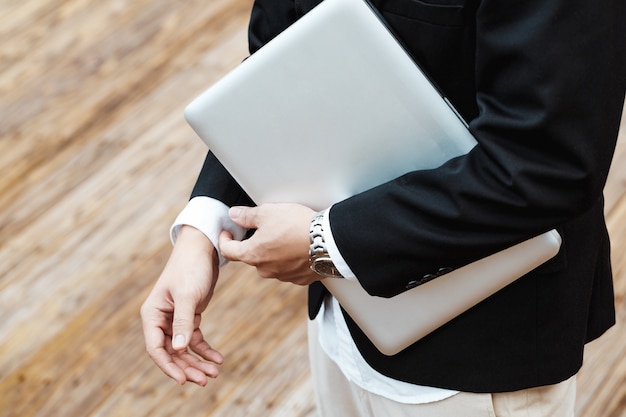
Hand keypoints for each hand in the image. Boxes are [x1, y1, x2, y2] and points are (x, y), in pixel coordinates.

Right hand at [140, 226, 223, 385]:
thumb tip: (179, 350)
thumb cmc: (191, 267)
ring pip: (183, 348)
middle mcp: (161, 319)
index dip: (168, 366)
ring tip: (214, 373)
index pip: (155, 348)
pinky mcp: (190, 316)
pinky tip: (218, 358)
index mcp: (152, 314)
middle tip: (205, 380)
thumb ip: (183, 322)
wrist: (204, 248)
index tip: (183, 380)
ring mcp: (176, 319)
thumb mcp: (188, 295)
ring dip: (197, 362)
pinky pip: (195, 338)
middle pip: (171, 352)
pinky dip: (205, 349)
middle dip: (187, 367)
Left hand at [218, 204, 320, 285]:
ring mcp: (283, 276)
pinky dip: (290, 258)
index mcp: (253, 254)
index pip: (228, 251)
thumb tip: (234, 215)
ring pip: (272, 263)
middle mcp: (265, 269)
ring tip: (287, 235)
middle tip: (265, 227)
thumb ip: (247, 216)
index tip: (227, 233)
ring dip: (274, 251)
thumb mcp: (267, 212)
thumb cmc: (297, 225)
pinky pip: (289, 268)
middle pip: (252, 256)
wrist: (328, 241)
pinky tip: (299, 246)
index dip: (224, 240)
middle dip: (255, 243)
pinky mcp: (300, 279)